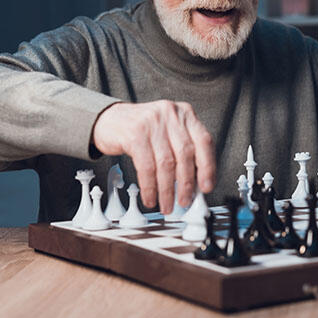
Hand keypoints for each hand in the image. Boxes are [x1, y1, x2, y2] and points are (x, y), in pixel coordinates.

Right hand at [91, 101, 215, 213]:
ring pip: (166, 163)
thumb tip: (196, 184)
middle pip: (185, 154)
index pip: (204, 141)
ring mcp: (153, 122)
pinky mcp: (135, 134)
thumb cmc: (143, 130)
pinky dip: (150, 187)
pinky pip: (147, 167)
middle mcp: (171, 114)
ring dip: (167, 190)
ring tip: (167, 204)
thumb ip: (183, 152)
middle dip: (186, 183)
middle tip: (184, 201)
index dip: (208, 167)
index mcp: (185, 114)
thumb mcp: (168, 133)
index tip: (207, 187)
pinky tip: (150, 197)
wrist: (110, 120)